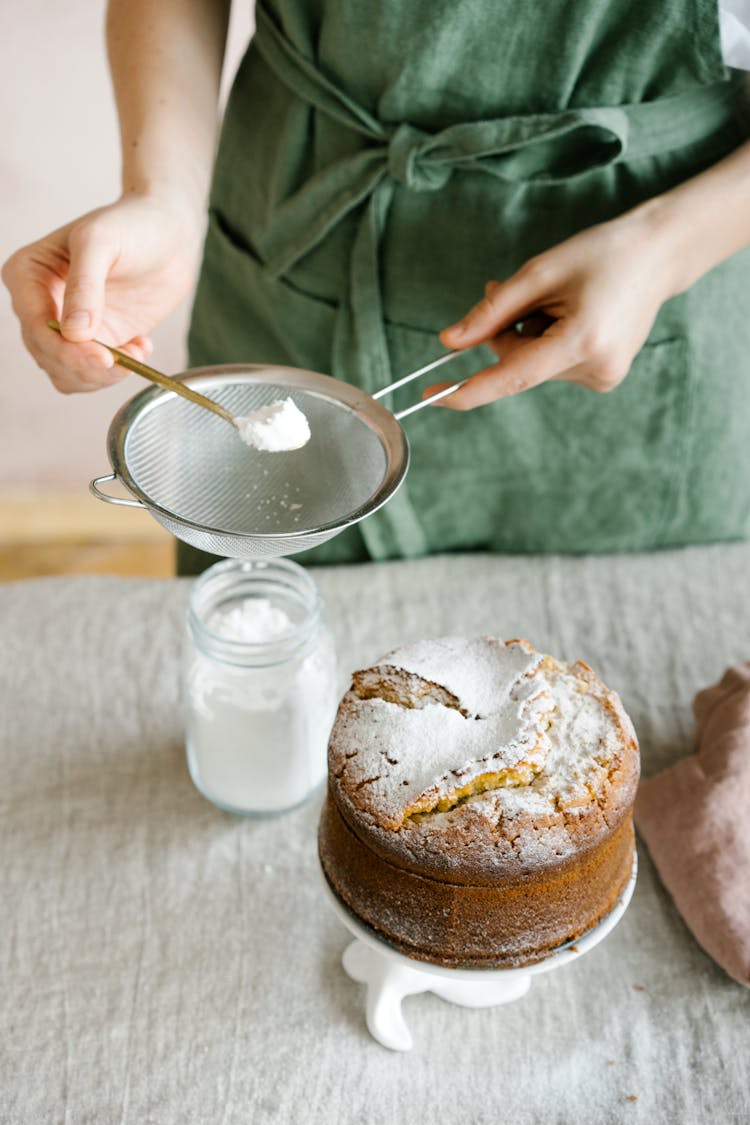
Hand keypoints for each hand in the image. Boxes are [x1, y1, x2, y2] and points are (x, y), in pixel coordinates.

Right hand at [2, 192, 201, 392]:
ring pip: (66, 374)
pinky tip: (140, 347)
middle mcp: (38, 303)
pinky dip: (116, 373)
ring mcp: (65, 326)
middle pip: (48, 355)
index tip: (104, 358)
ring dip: (102, 375)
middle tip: (125, 362)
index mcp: (27, 273)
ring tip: (137, 350)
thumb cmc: (132, 225)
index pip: (36, 326)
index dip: (66, 350)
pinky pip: (93, 374)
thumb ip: (85, 285)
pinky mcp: (93, 341)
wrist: (168, 234)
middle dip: (85, 367)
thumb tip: (73, 333)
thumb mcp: (101, 242)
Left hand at [432, 208, 677, 408]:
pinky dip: (545, 342)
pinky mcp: (603, 378)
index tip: (432, 397)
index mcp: (582, 341)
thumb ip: (491, 311)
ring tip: (554, 299)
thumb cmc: (601, 254)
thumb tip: (450, 343)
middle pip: (517, 364)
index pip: (512, 376)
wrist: (658, 256)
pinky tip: (570, 316)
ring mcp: (602, 378)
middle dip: (504, 332)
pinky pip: (551, 366)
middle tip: (507, 291)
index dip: (468, 389)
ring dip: (528, 334)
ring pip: (532, 366)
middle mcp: (596, 369)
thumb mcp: (540, 273)